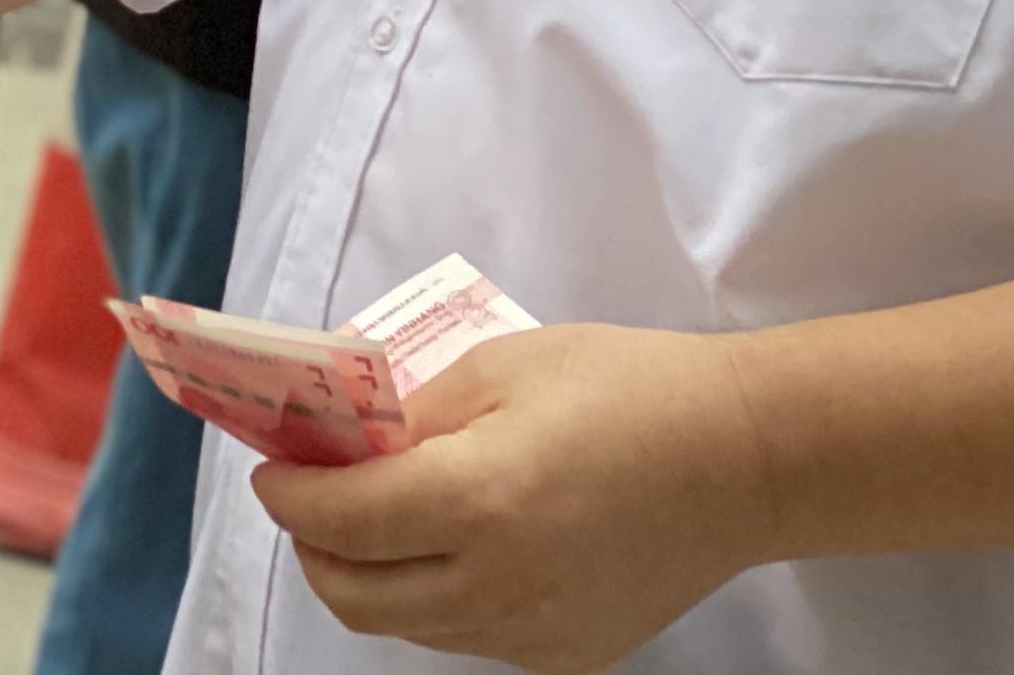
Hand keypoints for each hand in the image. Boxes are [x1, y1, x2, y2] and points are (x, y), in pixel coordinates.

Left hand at [248, 322, 773, 672]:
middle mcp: (497, 586)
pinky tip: (455, 545)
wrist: (741, 459)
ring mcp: (533, 634)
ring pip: (408, 626)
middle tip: (308, 498)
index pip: (341, 522)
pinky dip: (435, 598)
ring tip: (377, 517)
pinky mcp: (566, 657)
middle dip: (313, 547)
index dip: (289, 497)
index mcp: (478, 501)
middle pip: (356, 594)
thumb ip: (410, 416)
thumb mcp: (500, 368)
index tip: (272, 469)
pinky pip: (467, 637)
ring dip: (371, 576)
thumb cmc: (623, 387)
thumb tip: (343, 445)